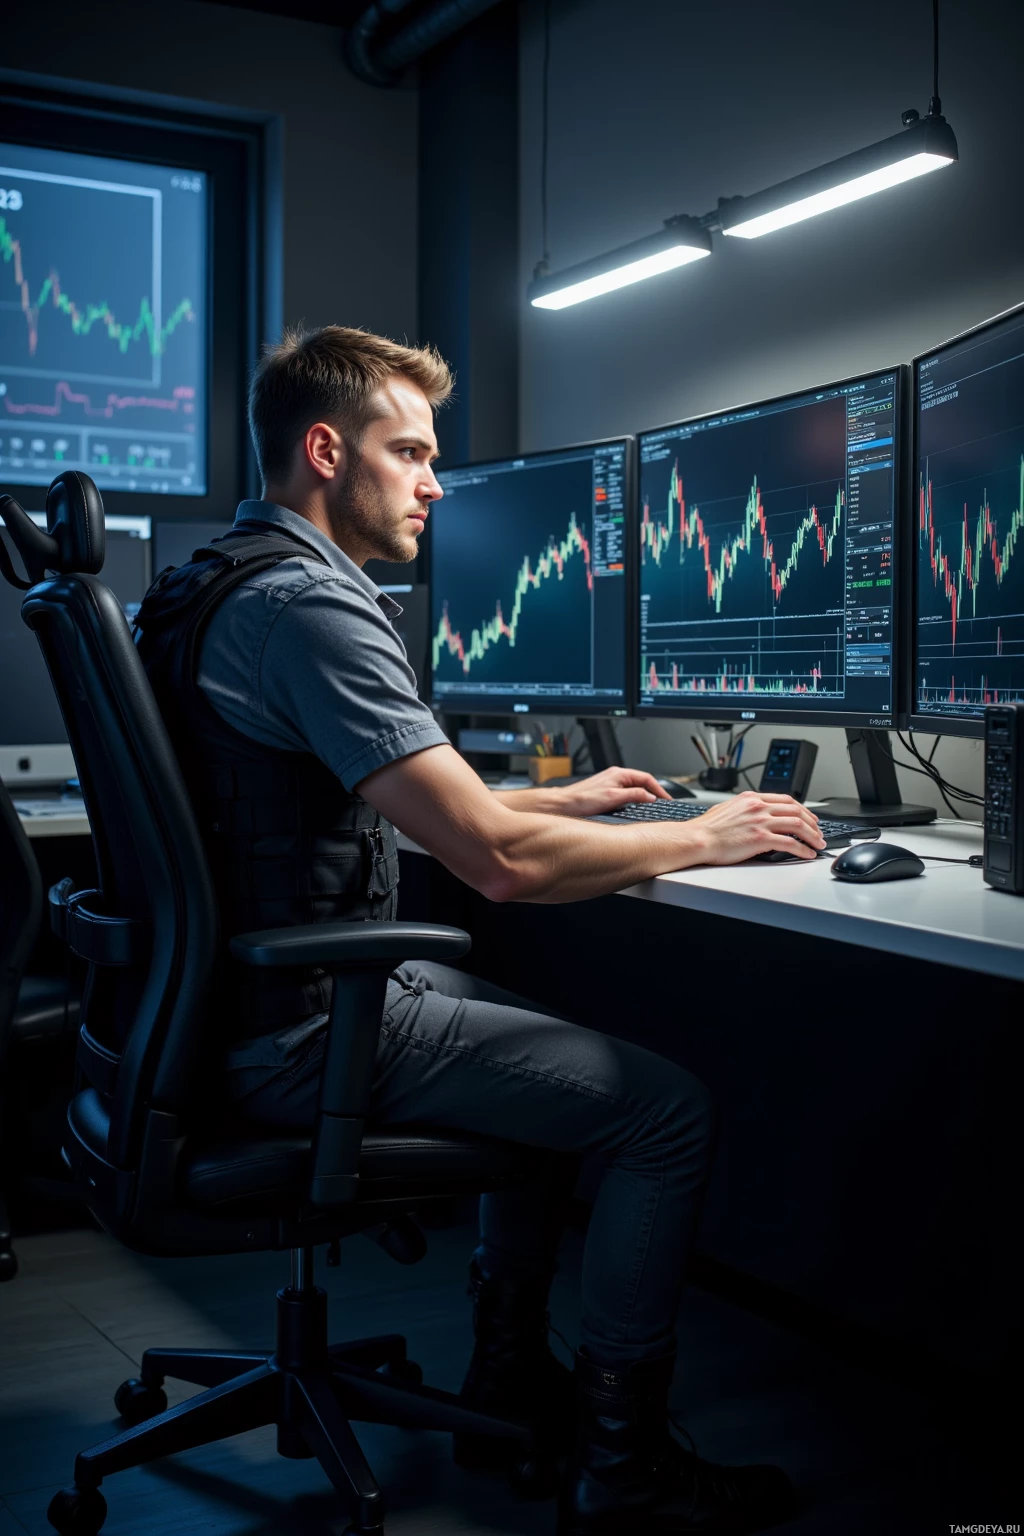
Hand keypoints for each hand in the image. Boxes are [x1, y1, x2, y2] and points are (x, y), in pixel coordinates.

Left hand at [545, 767, 672, 818]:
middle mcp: (615, 776)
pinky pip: (625, 795)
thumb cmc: (582, 800)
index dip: (659, 789)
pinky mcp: (606, 792)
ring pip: (633, 789)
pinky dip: (633, 801)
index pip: (646, 778)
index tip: (666, 799)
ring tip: (651, 807)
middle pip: (641, 783)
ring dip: (643, 797)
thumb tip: (650, 797)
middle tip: (662, 804)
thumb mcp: (613, 798)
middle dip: (653, 793)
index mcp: (619, 774)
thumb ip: (634, 796)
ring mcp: (610, 784)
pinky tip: (634, 809)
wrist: (563, 805)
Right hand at [692, 791, 825, 863]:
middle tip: (819, 832)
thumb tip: (752, 814)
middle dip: (813, 822)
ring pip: (798, 825)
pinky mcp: (760, 838)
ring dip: (812, 836)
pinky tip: (807, 854)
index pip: (785, 800)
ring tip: (818, 844)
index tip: (809, 817)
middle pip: (796, 810)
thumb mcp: (727, 808)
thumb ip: (744, 809)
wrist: (697, 838)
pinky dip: (802, 849)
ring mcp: (760, 822)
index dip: (802, 809)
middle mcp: (758, 807)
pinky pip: (790, 843)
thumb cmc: (706, 828)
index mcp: (751, 798)